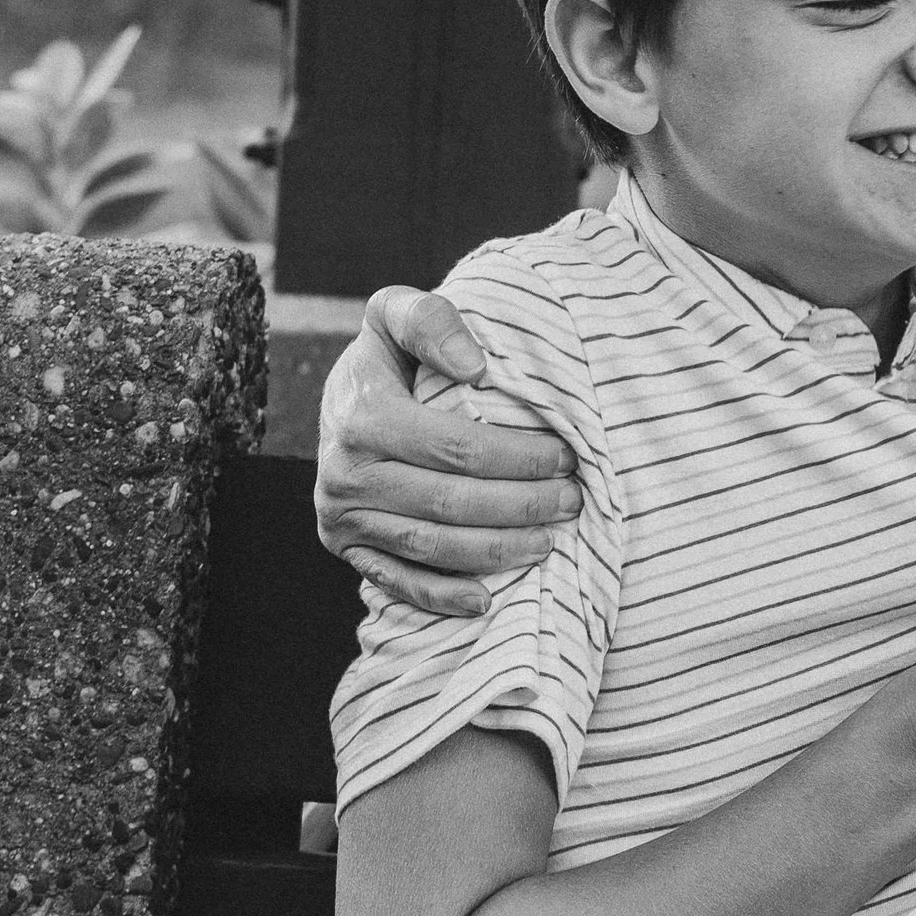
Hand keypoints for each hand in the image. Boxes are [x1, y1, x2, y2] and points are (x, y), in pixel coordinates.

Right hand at [315, 288, 583, 618]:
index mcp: (362, 418)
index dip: (519, 457)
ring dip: (498, 550)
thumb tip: (474, 367)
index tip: (567, 456)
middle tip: (573, 500)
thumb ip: (429, 320)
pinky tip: (488, 600)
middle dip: (522, 505)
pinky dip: (442, 597)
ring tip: (550, 540)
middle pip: (451, 502)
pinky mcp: (346, 548)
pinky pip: (397, 582)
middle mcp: (343, 474)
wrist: (341, 400)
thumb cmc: (389, 357)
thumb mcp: (394, 315)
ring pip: (432, 546)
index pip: (457, 449)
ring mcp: (342, 517)